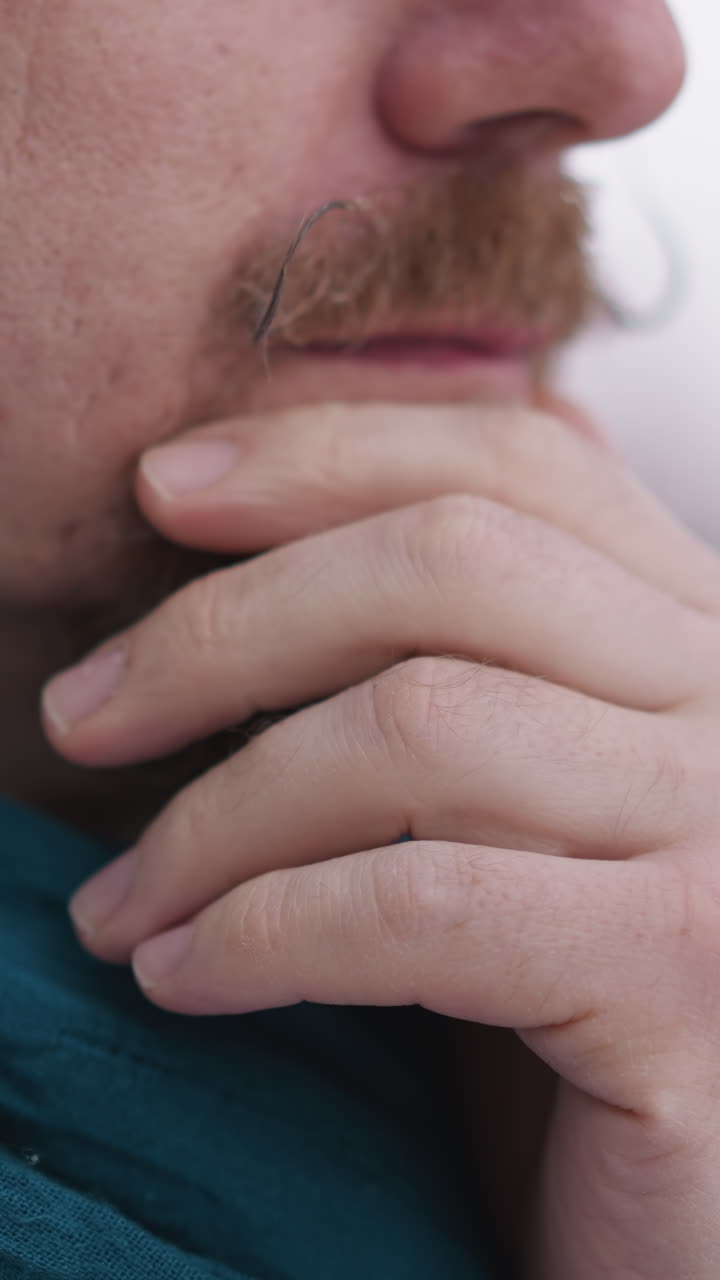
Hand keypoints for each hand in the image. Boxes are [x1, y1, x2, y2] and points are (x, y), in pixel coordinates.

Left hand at [43, 401, 719, 1276]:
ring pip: (420, 730)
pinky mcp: (683, 975)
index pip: (515, 466)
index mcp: (694, 631)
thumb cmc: (567, 996)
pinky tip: (181, 976)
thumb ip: (467, 655)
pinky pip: (421, 906)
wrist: (676, 1211)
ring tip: (117, 901)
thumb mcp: (519, 800)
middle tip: (87, 711)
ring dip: (217, 817)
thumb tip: (321, 504)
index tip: (161, 491)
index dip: (328, 456)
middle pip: (453, 565)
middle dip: (229, 627)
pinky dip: (264, 930)